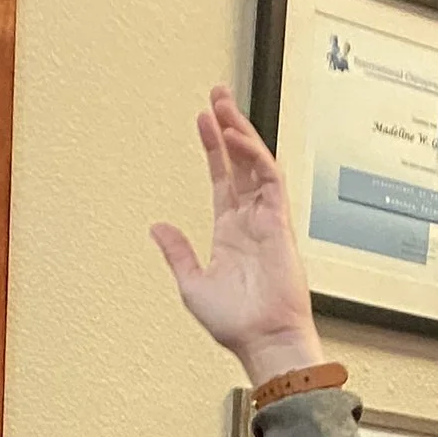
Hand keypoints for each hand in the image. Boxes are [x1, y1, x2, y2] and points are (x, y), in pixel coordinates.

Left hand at [148, 86, 323, 386]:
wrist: (265, 341)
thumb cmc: (237, 324)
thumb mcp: (192, 284)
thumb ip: (177, 252)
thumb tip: (158, 227)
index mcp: (231, 233)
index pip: (223, 179)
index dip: (213, 148)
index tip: (204, 120)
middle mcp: (250, 221)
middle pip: (241, 162)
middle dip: (229, 126)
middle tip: (217, 95)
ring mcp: (267, 220)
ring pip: (256, 163)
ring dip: (240, 131)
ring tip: (223, 104)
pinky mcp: (280, 224)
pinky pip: (269, 180)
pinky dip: (253, 156)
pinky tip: (235, 137)